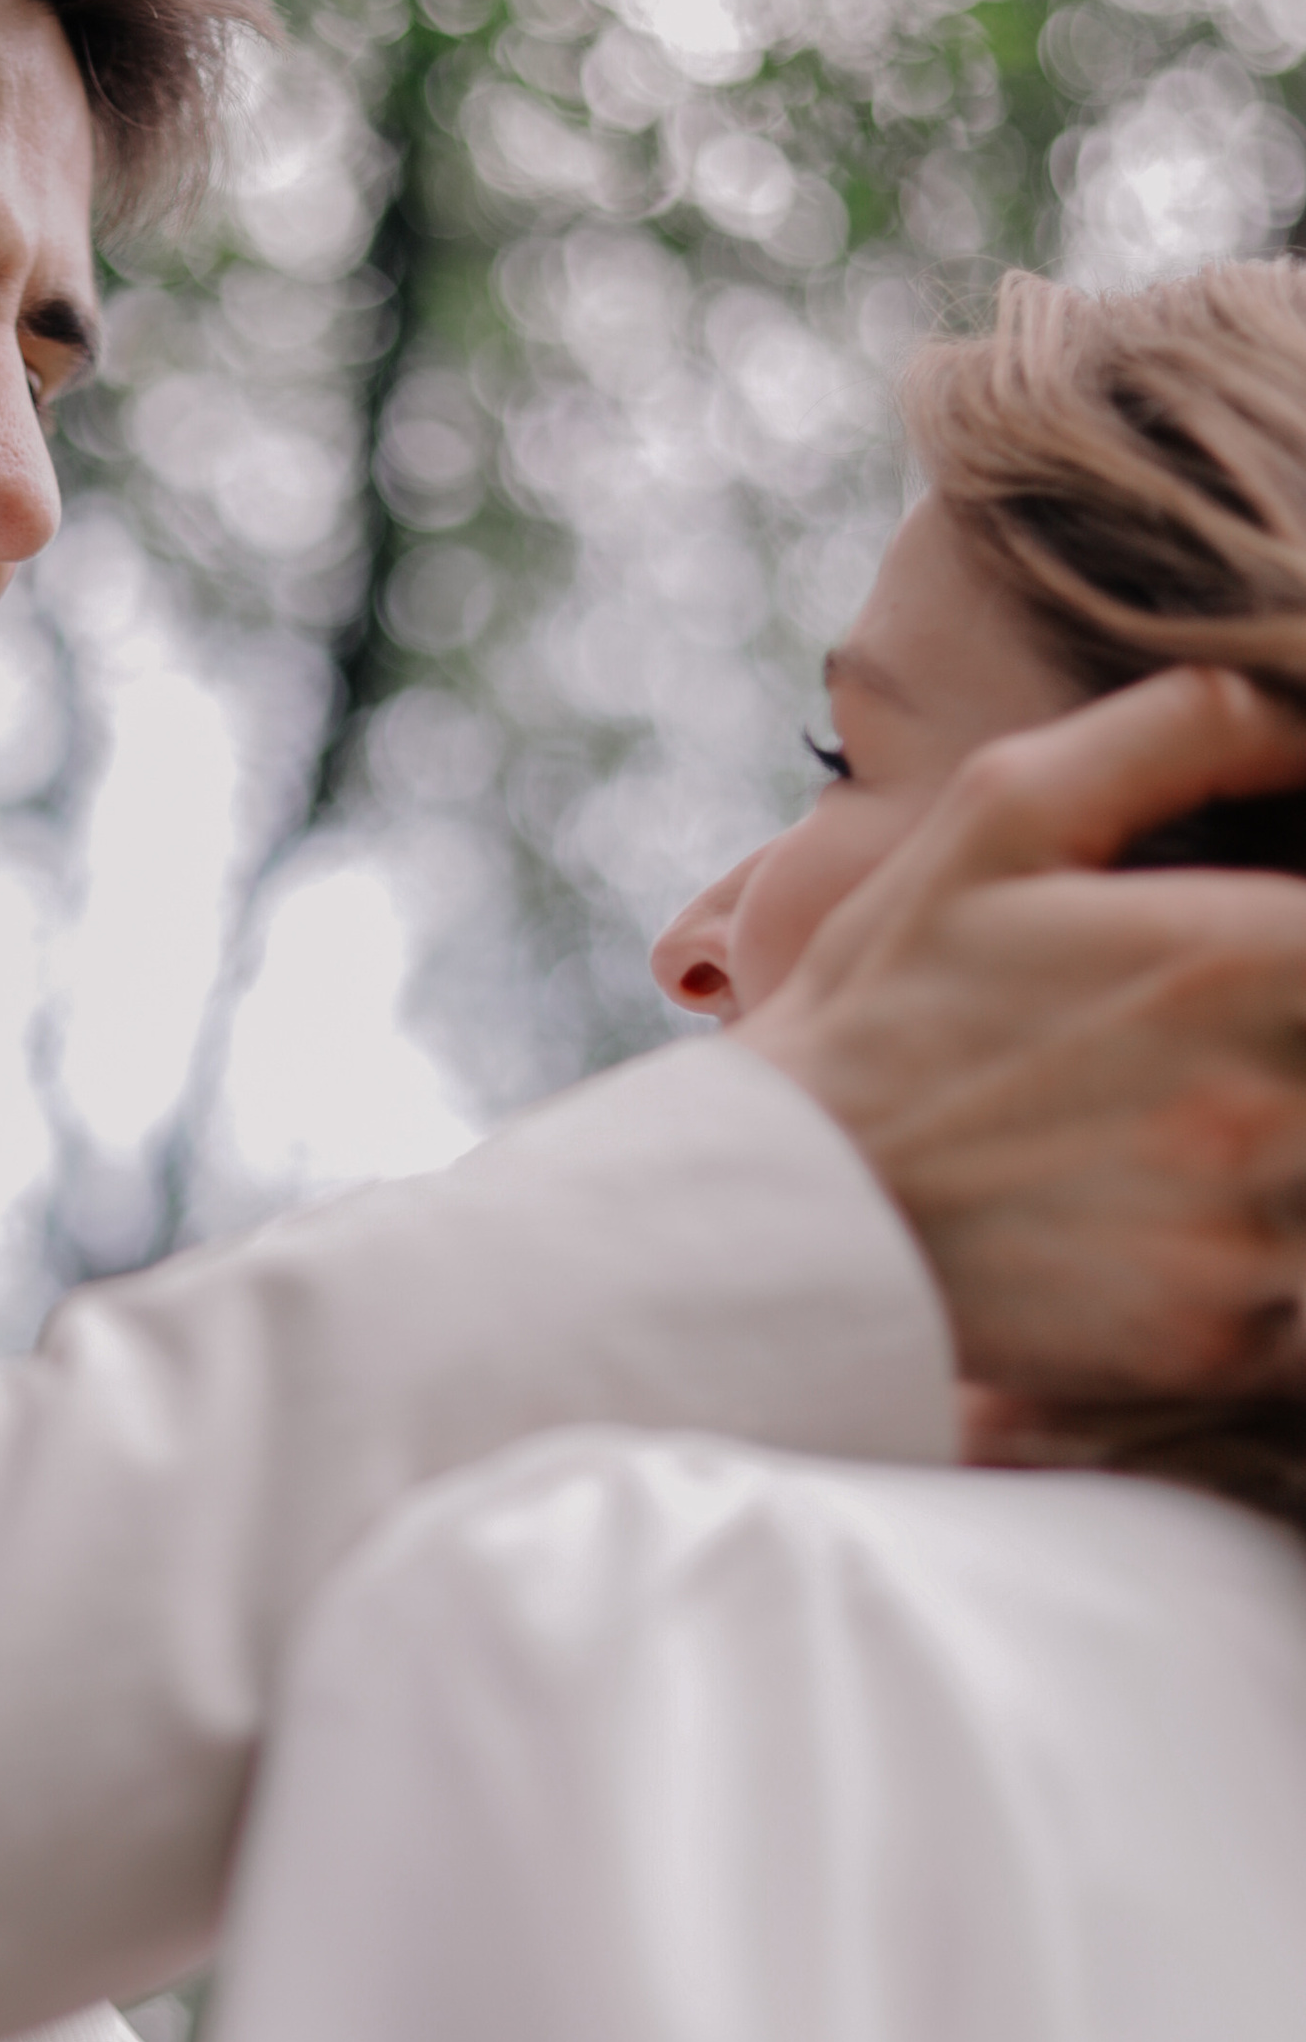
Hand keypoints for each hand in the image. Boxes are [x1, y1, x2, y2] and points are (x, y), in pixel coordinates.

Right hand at [741, 669, 1305, 1393]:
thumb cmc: (892, 1003)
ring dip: (1297, 1159)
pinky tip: (1199, 1229)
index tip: (1270, 976)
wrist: (786, 1206)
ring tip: (1215, 1135)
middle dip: (1303, 1055)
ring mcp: (1255, 1224)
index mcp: (1243, 951)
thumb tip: (1302, 707)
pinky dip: (1280, 1273)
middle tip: (1237, 1057)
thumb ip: (1177, 732)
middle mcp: (1272, 1091)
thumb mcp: (1003, 819)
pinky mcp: (1228, 1335)